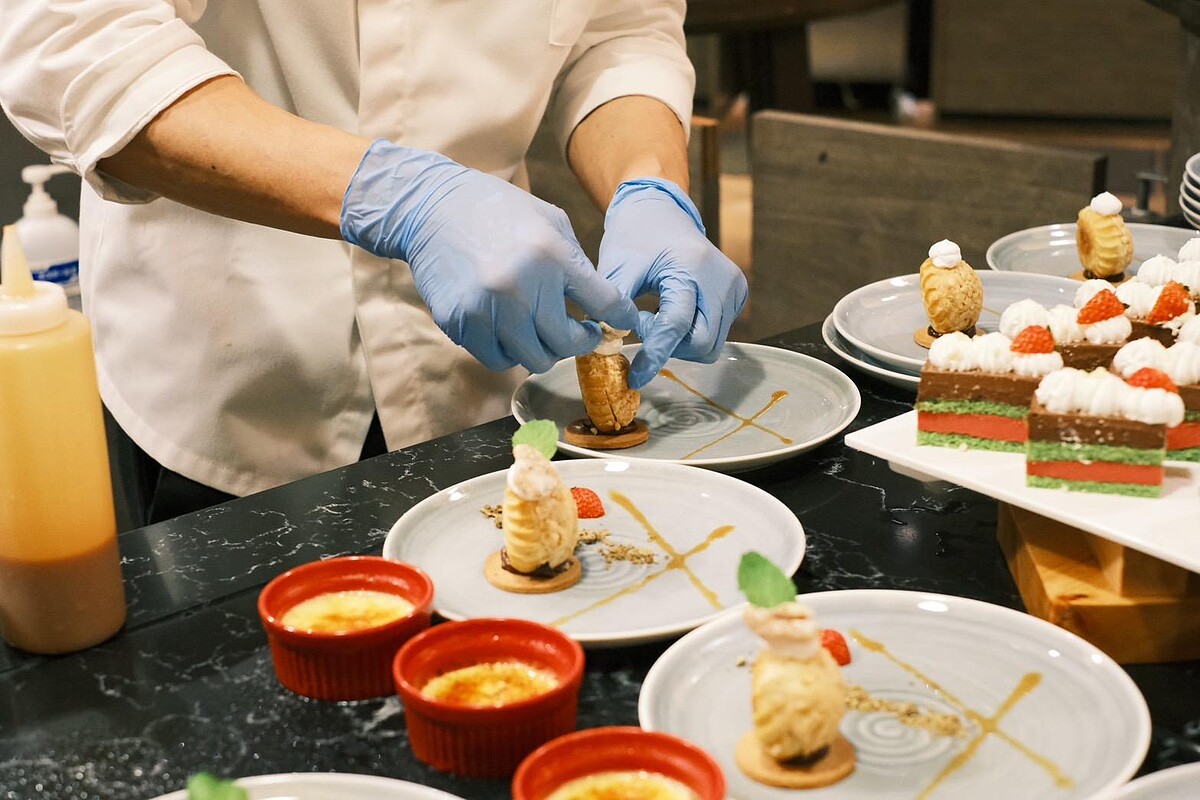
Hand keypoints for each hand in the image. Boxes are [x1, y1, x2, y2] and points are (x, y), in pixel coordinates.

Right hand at [340, 139, 638, 372]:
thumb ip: (578, 264)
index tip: (621, 323)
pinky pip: (497, 359)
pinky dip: (509, 351)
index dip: (620, 318)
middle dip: (579, 341)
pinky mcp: (460, 323)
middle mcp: (521, 286)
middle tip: (580, 332)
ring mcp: (487, 309)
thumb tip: (604, 304)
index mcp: (551, 254)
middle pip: (566, 343)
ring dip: (543, 349)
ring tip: (542, 330)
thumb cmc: (498, 211)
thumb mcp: (551, 222)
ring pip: (533, 359)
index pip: (605, 304)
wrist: (431, 208)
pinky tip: (511, 331)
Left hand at [599, 178, 747, 387]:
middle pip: (702, 342)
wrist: (661, 211)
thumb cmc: (636, 237)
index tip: (636, 377)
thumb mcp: (618, 267)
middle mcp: (721, 278)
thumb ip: (614, 306)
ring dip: (680, 342)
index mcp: (691, 267)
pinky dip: (692, 333)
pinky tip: (673, 311)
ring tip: (656, 316)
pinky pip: (717, 332)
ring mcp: (734, 286)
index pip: (676, 325)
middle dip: (671, 348)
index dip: (655, 355)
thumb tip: (609, 345)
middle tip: (643, 327)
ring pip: (712, 343)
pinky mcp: (738, 293)